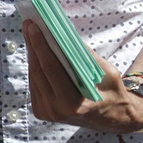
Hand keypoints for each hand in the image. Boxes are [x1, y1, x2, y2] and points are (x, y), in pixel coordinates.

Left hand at [23, 19, 142, 133]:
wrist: (113, 118)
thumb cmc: (113, 93)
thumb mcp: (107, 73)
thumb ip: (86, 56)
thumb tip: (63, 34)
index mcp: (73, 105)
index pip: (51, 70)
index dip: (40, 46)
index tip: (33, 26)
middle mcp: (55, 111)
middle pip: (38, 71)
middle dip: (33, 45)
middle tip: (28, 23)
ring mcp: (46, 113)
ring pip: (34, 77)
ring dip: (31, 53)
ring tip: (29, 32)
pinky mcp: (41, 111)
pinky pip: (35, 83)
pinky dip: (35, 65)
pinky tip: (35, 49)